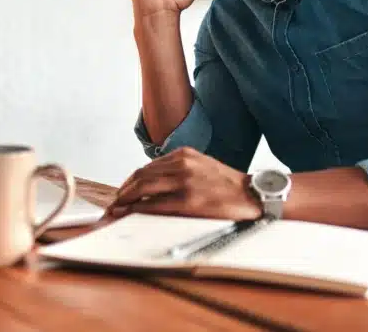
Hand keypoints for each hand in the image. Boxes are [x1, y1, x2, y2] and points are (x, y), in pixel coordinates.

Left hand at [106, 147, 260, 220]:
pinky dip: (139, 208)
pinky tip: (131, 212)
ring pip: (144, 187)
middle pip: (141, 175)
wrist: (252, 195)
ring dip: (126, 199)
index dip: (131, 180)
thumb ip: (179, 169)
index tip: (123, 191)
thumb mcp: (202, 166)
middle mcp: (182, 164)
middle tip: (114, 202)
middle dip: (124, 190)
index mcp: (184, 155)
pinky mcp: (189, 200)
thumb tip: (154, 183)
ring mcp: (185, 181)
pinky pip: (155, 203)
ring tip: (117, 209)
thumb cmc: (228, 185)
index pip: (148, 166)